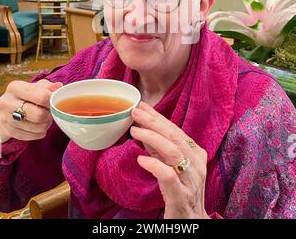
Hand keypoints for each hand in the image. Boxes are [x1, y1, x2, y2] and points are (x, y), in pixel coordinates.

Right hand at [0, 80, 62, 142]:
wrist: (8, 109)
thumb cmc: (26, 96)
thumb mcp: (37, 87)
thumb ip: (49, 87)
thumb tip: (58, 86)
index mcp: (15, 87)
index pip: (42, 97)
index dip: (52, 101)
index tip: (53, 102)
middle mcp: (7, 102)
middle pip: (39, 115)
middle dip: (49, 115)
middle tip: (50, 112)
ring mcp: (6, 118)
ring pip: (37, 127)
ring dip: (45, 124)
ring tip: (44, 119)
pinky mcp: (8, 131)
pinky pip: (32, 136)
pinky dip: (39, 133)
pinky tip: (39, 127)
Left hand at [131, 101, 208, 218]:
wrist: (192, 223)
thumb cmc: (181, 192)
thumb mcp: (171, 166)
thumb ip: (159, 149)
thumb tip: (145, 129)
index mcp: (196, 154)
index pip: (175, 130)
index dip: (158, 117)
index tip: (142, 106)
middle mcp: (196, 165)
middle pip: (174, 136)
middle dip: (153, 122)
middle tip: (135, 113)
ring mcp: (191, 180)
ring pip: (173, 152)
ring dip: (152, 138)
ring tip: (134, 132)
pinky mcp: (181, 197)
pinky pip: (168, 176)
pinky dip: (154, 164)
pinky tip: (141, 159)